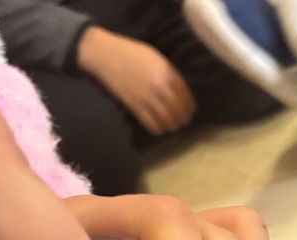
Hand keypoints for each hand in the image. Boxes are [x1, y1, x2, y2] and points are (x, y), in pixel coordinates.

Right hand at [77, 27, 196, 135]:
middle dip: (183, 118)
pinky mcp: (135, 108)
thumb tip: (179, 89)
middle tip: (185, 121)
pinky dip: (158, 129)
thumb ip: (168, 72)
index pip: (185, 94)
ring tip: (174, 127)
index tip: (191, 110)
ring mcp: (147, 99)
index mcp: (166, 72)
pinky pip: (151, 124)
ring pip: (167, 120)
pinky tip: (160, 129)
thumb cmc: (131, 52)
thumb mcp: (155, 57)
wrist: (105, 55)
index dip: (190, 105)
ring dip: (173, 126)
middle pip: (178, 109)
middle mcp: (159, 87)